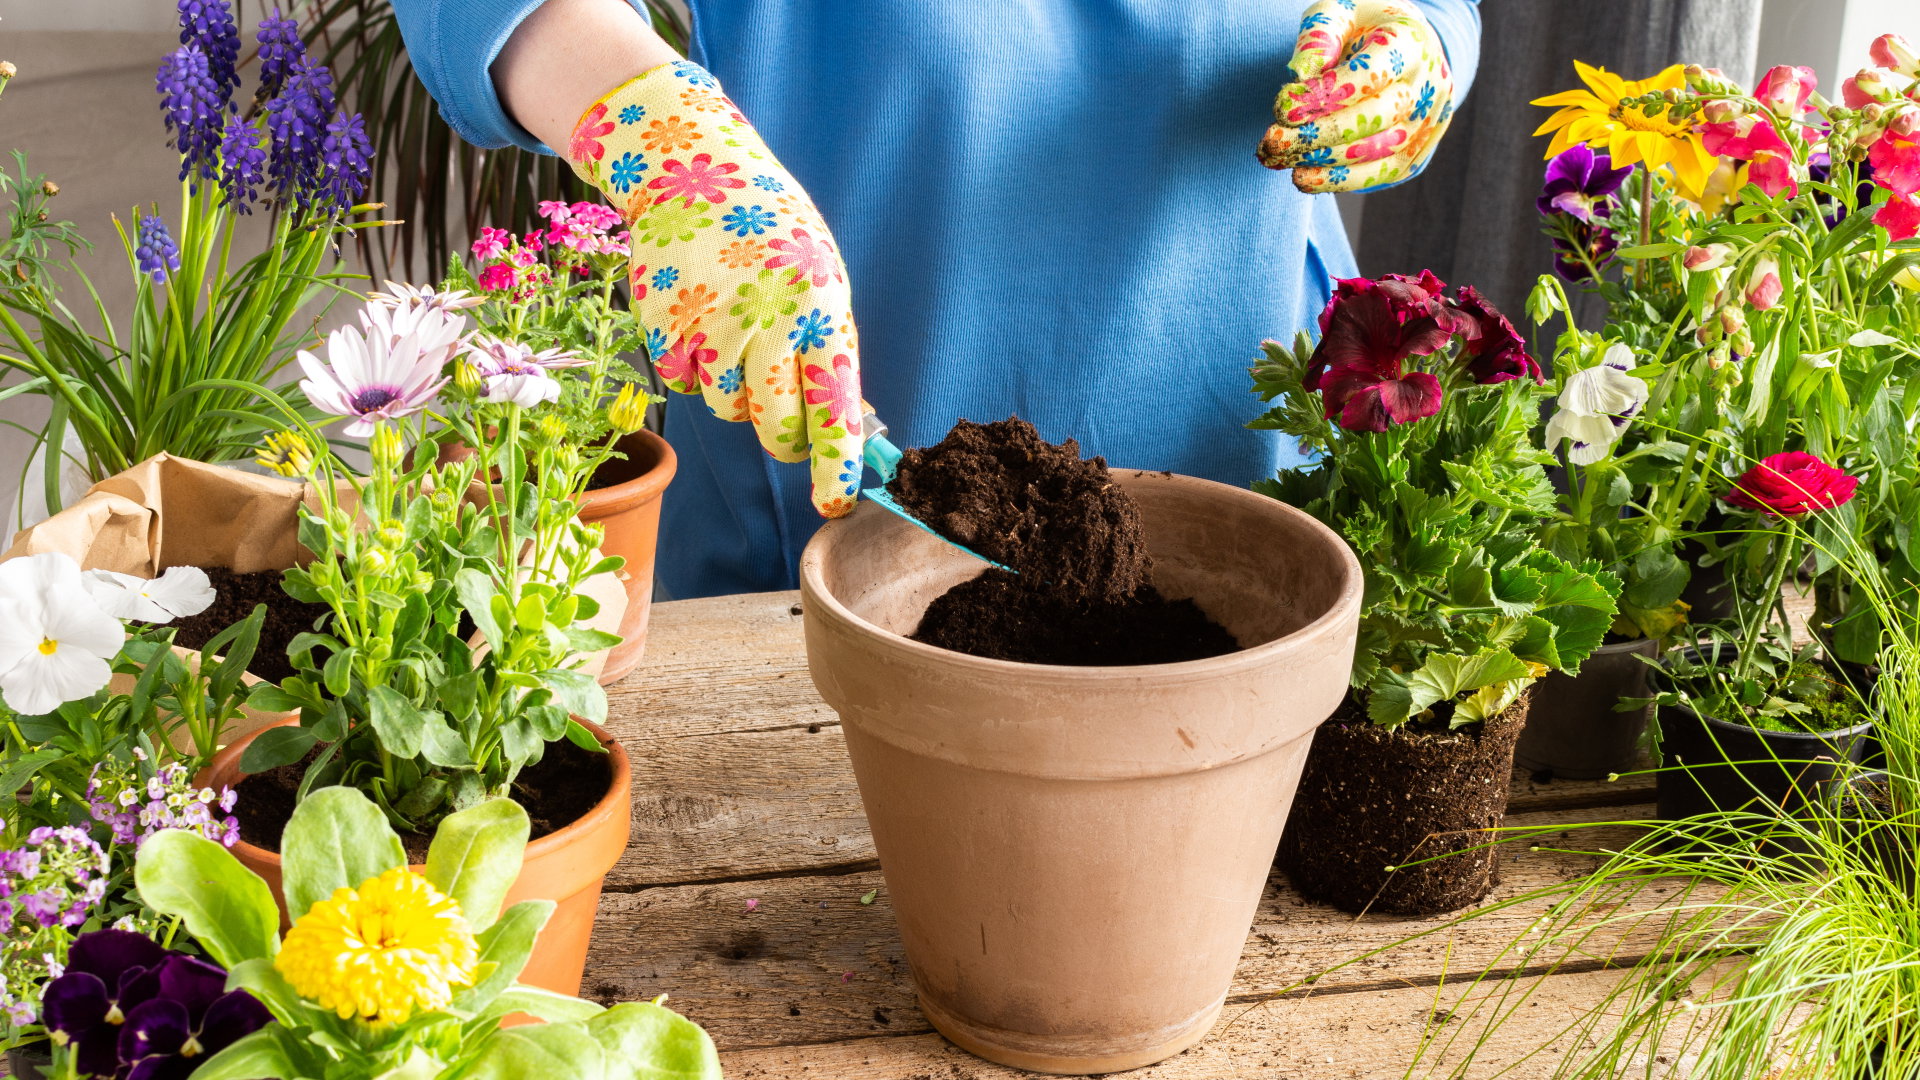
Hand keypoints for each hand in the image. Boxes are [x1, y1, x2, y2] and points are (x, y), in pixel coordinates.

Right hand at [566, 61, 863, 517]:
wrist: (694, 171)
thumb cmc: (772, 237)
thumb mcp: (819, 279)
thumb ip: (828, 349)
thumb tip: (845, 429)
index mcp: (820, 310)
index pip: (833, 408)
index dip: (835, 465)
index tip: (836, 502)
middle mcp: (767, 323)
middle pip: (776, 427)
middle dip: (783, 440)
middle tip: (783, 428)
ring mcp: (711, 328)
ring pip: (729, 410)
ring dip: (736, 393)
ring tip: (737, 334)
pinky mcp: (665, 331)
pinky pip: (688, 386)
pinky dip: (696, 368)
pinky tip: (700, 319)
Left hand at [1257, 0, 1454, 192]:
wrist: (1406, 50)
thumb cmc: (1362, 29)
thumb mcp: (1340, 12)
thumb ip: (1320, 35)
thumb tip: (1301, 74)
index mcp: (1411, 43)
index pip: (1370, 75)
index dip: (1325, 95)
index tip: (1281, 107)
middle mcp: (1428, 87)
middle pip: (1374, 119)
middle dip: (1317, 133)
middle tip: (1273, 140)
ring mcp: (1427, 125)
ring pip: (1376, 154)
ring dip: (1322, 161)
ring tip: (1278, 158)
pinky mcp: (1415, 155)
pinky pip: (1378, 176)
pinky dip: (1338, 181)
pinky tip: (1303, 177)